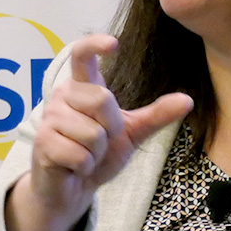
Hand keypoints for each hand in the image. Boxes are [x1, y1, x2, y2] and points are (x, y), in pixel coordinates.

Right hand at [5, 34, 192, 230]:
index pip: (82, 54)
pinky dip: (86, 166)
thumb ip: (157, 114)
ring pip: (92, 132)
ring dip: (96, 152)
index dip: (94, 45)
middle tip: (102, 140)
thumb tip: (188, 100)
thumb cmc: (99, 152)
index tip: (113, 43)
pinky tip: (75, 166)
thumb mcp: (133, 131)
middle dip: (111, 128)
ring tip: (85, 154)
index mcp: (84, 86)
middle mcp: (63, 95)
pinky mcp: (42, 144)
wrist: (75, 187)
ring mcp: (50, 118)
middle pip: (101, 99)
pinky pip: (79, 154)